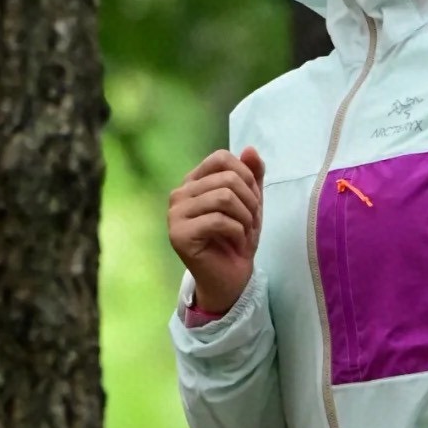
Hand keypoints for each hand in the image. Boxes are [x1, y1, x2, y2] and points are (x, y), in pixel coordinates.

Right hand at [168, 146, 265, 313]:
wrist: (231, 278)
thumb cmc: (237, 239)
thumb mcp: (250, 203)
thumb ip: (251, 175)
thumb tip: (250, 149)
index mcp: (192, 182)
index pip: (221, 158)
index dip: (246, 176)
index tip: (252, 201)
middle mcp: (179, 194)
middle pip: (227, 179)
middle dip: (250, 201)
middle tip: (250, 223)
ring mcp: (175, 215)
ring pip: (224, 197)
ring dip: (245, 217)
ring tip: (244, 232)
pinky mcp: (179, 235)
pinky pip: (219, 220)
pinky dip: (237, 232)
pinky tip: (235, 243)